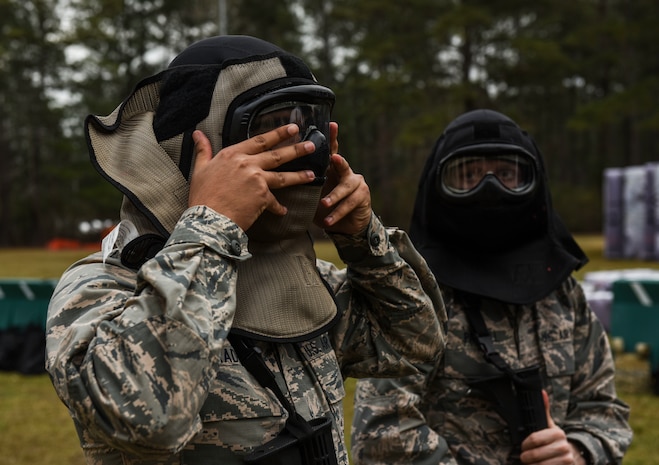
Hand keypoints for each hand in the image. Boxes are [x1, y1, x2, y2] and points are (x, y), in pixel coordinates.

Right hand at [189, 125, 315, 230]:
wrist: (208, 219)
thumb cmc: (202, 196)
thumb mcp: (199, 169)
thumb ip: (203, 150)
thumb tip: (197, 134)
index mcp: (233, 155)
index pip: (259, 140)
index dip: (277, 134)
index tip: (292, 128)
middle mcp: (247, 164)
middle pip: (277, 155)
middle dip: (296, 149)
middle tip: (311, 145)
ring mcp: (257, 180)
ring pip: (282, 176)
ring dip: (299, 175)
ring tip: (312, 174)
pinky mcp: (262, 197)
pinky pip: (274, 202)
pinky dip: (278, 208)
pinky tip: (283, 211)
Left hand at [314, 122, 371, 234]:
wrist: (346, 225)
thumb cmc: (326, 206)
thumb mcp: (315, 194)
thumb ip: (306, 184)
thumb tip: (282, 177)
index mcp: (333, 169)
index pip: (332, 151)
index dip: (332, 138)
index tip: (332, 124)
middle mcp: (347, 172)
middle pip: (342, 164)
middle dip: (339, 161)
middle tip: (334, 158)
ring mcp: (356, 183)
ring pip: (345, 188)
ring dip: (334, 197)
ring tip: (324, 204)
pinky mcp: (362, 196)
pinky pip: (348, 204)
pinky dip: (337, 213)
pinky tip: (328, 221)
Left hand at [520, 391, 582, 463]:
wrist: (572, 455)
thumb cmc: (556, 440)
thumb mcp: (550, 426)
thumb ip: (544, 410)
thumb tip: (542, 392)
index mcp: (558, 433)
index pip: (535, 439)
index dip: (525, 444)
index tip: (523, 446)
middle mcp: (564, 447)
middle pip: (535, 454)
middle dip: (526, 457)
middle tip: (524, 457)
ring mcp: (566, 460)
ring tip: (530, 463)